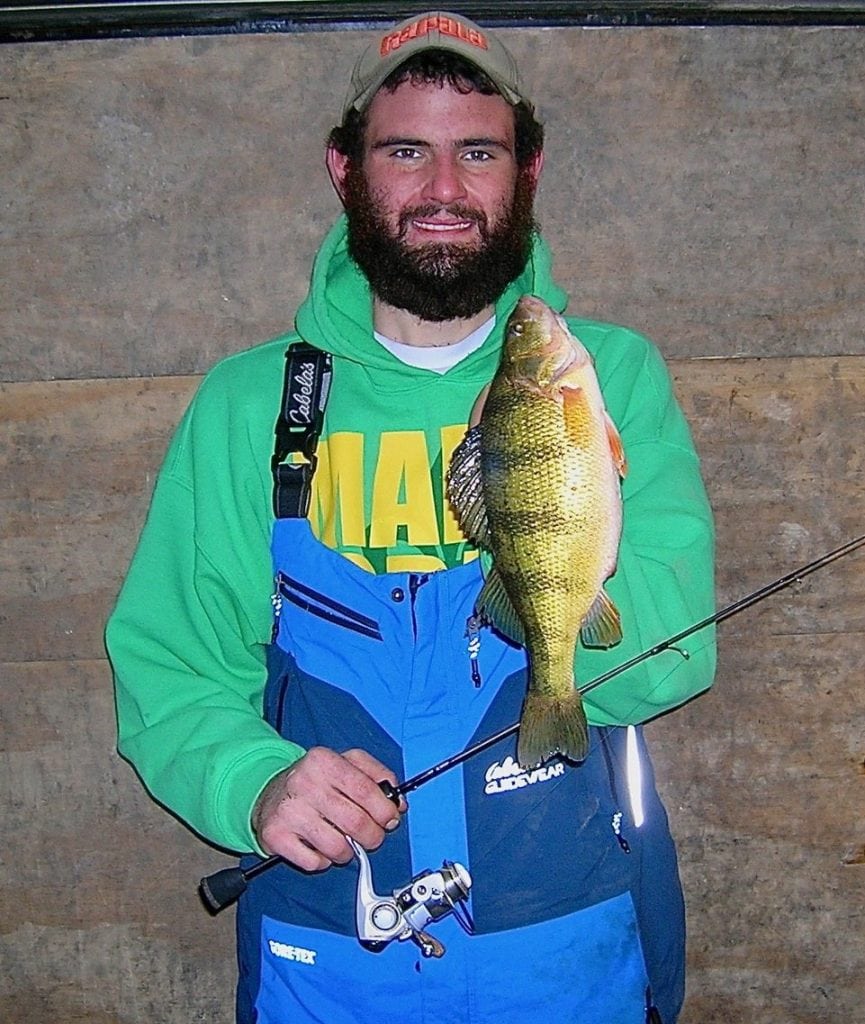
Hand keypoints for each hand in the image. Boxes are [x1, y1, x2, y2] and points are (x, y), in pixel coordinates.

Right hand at [251, 747, 405, 871]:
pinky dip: (323, 861)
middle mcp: (304, 783)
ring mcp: (289, 811)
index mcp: (324, 760)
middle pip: (356, 822)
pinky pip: (314, 862)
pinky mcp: (276, 835)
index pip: (366, 790)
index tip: (390, 819)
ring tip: (342, 840)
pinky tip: (319, 846)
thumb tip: (397, 801)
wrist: (267, 793)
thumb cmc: (314, 780)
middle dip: (372, 836)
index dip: (385, 810)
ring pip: (337, 847)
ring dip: (347, 851)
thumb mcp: (345, 762)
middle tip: (372, 836)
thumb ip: (376, 775)